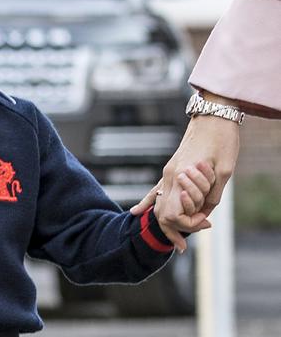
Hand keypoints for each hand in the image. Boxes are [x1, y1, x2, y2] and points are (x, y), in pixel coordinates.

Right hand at [131, 110, 238, 248]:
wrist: (214, 115)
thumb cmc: (222, 140)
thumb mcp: (225, 171)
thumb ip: (212, 194)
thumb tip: (205, 212)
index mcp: (180, 175)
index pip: (173, 212)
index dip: (187, 224)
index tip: (204, 224)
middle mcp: (169, 175)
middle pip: (162, 212)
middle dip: (173, 230)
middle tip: (184, 244)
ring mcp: (168, 171)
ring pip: (158, 203)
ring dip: (166, 222)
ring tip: (174, 240)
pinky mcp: (172, 167)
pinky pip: (155, 190)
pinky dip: (147, 202)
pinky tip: (135, 212)